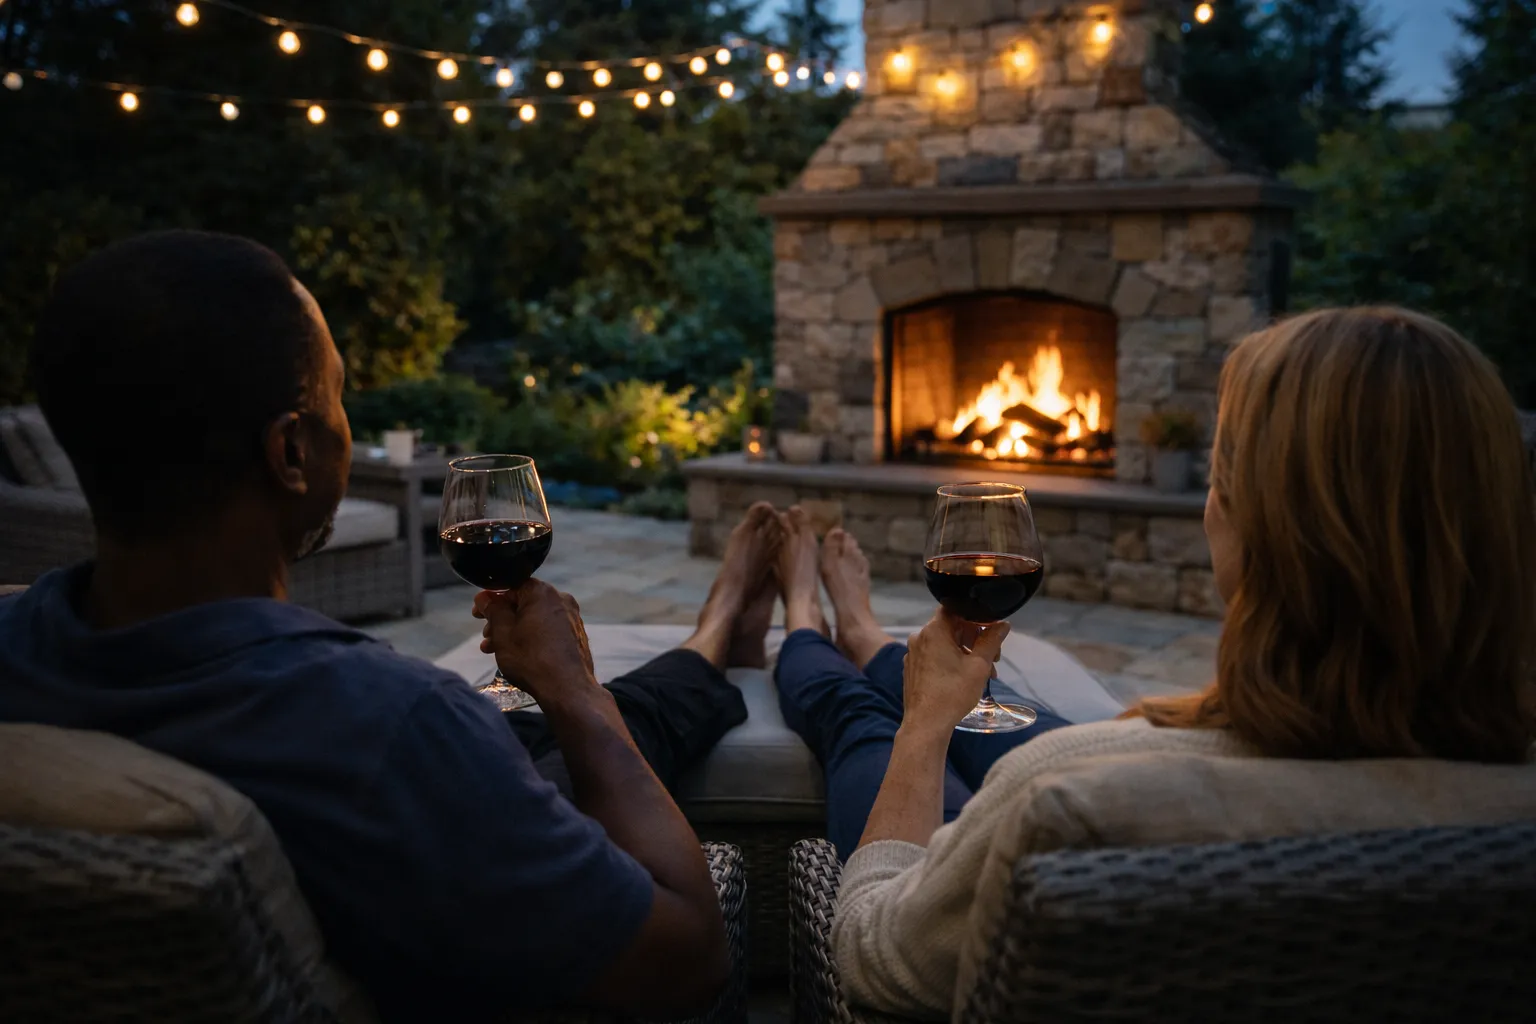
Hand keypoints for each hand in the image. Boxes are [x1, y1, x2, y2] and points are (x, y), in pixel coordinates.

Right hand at [474, 581, 597, 704]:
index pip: (510, 587)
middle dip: (500, 619)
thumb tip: (484, 598)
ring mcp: (571, 617)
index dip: (490, 599)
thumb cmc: (533, 660)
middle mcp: (561, 600)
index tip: (478, 613)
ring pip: (534, 618)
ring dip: (512, 631)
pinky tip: (517, 654)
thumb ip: (493, 610)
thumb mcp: (503, 633)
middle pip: (523, 603)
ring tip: (495, 649)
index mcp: (542, 592)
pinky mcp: (576, 635)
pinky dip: (530, 637)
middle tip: (486, 636)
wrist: (567, 688)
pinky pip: (547, 629)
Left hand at [900, 609, 1009, 735]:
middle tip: (993, 659)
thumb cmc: (953, 693)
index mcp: (934, 630)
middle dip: (975, 639)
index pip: (956, 609)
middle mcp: (919, 637)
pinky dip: (950, 661)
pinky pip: (934, 656)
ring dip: (965, 652)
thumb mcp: (979, 665)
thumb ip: (992, 640)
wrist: (926, 724)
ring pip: (944, 643)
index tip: (990, 633)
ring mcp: (913, 653)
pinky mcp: (912, 668)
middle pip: (951, 627)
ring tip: (984, 673)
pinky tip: (963, 678)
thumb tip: (1003, 624)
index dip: (975, 617)